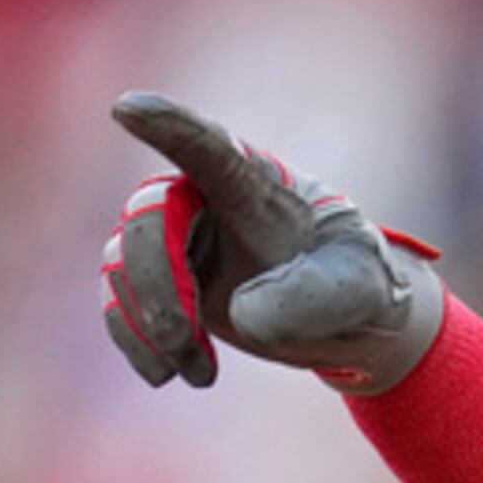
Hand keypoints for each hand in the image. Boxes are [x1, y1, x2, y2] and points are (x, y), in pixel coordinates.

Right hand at [98, 92, 444, 394]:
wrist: (348, 318)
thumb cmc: (360, 282)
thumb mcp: (362, 288)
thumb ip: (314, 296)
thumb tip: (239, 315)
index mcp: (255, 182)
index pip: (206, 146)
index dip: (167, 126)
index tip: (127, 108)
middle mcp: (204, 201)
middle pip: (147, 219)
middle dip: (156, 282)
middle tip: (184, 337)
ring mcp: (179, 241)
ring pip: (123, 262)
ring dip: (149, 322)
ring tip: (198, 371)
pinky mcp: (165, 283)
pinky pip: (120, 302)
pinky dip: (134, 341)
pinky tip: (168, 373)